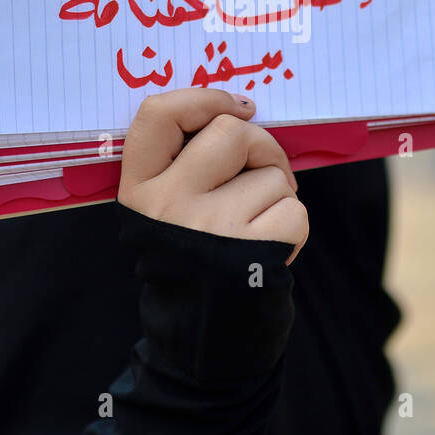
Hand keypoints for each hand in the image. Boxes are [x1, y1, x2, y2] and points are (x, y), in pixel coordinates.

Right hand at [118, 88, 307, 263]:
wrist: (200, 337)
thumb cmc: (194, 259)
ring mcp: (210, 227)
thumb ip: (186, 164)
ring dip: (277, 197)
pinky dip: (292, 227)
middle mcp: (168, 204)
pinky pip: (293, 211)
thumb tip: (241, 112)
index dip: (203, 97)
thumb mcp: (165, 212)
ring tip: (257, 227)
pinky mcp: (252, 251)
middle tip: (265, 170)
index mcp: (140, 189)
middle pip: (229, 132)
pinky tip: (271, 248)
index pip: (158, 115)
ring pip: (270, 175)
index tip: (237, 107)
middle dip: (263, 146)